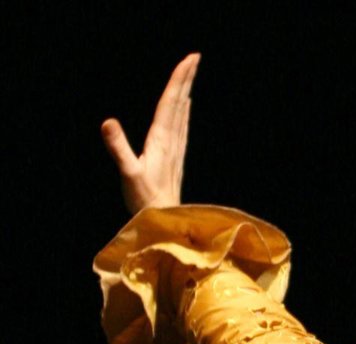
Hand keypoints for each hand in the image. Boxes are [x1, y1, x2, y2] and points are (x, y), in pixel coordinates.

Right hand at [101, 53, 199, 213]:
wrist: (166, 220)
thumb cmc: (145, 199)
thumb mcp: (128, 173)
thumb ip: (118, 148)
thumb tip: (108, 122)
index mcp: (162, 139)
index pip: (171, 103)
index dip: (178, 80)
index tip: (189, 60)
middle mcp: (172, 140)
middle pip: (180, 103)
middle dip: (186, 79)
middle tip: (195, 57)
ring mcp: (176, 148)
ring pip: (182, 113)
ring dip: (185, 92)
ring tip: (189, 75)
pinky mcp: (175, 157)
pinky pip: (181, 127)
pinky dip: (182, 111)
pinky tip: (184, 108)